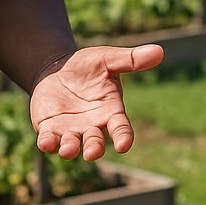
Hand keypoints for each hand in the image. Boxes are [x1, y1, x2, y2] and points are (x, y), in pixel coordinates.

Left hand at [29, 44, 163, 159]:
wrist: (57, 68)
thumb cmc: (86, 66)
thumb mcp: (107, 59)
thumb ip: (130, 59)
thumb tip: (160, 51)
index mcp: (110, 111)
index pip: (120, 128)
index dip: (123, 137)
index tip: (124, 144)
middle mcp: (92, 126)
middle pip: (96, 142)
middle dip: (94, 148)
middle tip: (92, 152)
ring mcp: (70, 130)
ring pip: (72, 145)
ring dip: (70, 149)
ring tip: (68, 150)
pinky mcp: (50, 129)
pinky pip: (49, 141)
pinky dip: (48, 144)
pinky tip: (45, 143)